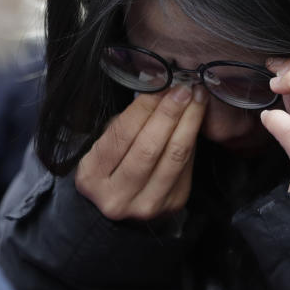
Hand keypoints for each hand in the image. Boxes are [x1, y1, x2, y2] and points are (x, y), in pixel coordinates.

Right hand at [75, 85, 206, 220]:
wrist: (120, 204)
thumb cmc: (110, 166)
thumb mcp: (105, 143)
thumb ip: (128, 122)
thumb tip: (158, 91)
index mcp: (92, 177)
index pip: (122, 135)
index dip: (145, 106)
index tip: (161, 83)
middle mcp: (118, 197)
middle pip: (150, 148)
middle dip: (170, 112)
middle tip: (183, 88)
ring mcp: (147, 205)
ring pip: (174, 157)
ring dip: (189, 122)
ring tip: (197, 98)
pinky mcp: (172, 205)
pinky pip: (186, 166)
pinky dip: (192, 139)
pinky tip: (196, 120)